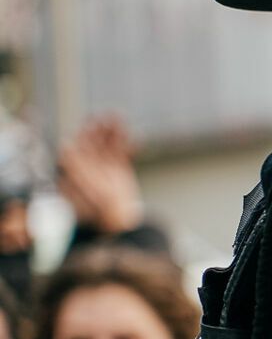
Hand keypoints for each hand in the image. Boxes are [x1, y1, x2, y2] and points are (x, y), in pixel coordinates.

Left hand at [58, 115, 144, 235]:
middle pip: (92, 141)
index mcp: (75, 169)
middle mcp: (88, 164)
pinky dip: (130, 144)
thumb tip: (66, 151)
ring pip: (108, 144)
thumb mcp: (85, 193)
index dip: (83, 135)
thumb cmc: (97, 212)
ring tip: (120, 118)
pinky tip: (138, 137)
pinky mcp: (119, 167)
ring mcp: (104, 165)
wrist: (115, 222)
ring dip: (113, 131)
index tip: (90, 126)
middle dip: (98, 129)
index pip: (75, 147)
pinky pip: (124, 152)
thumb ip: (76, 172)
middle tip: (107, 116)